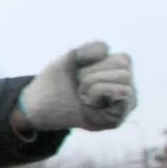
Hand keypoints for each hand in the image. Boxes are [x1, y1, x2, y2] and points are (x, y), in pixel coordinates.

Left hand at [17, 41, 136, 131]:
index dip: (96, 63)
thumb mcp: (71, 59)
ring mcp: (125, 105)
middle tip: (79, 86)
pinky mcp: (117, 118)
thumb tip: (107, 50)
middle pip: (123, 66)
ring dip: (93, 82)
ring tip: (82, 95)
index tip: (79, 73)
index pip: (123, 59)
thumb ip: (89, 49)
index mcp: (118, 76)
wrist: (39, 105)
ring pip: (124, 77)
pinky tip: (87, 102)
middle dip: (93, 72)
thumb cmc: (57, 82)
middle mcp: (127, 89)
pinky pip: (122, 92)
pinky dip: (98, 91)